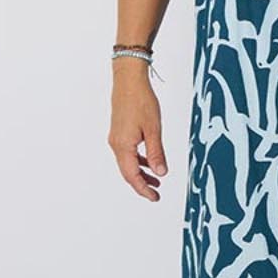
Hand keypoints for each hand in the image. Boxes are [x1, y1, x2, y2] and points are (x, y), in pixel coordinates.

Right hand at [108, 65, 167, 200]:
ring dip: (141, 173)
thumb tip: (161, 173)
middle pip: (128, 172)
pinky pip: (128, 153)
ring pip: (128, 163)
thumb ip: (156, 153)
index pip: (132, 176)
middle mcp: (116, 144)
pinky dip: (138, 160)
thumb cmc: (141, 101)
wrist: (128, 80)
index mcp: (123, 146)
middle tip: (156, 194)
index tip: (155, 197)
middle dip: (142, 185)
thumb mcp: (154, 129)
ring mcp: (116, 138)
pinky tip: (149, 161)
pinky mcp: (119, 132)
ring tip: (156, 180)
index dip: (144, 189)